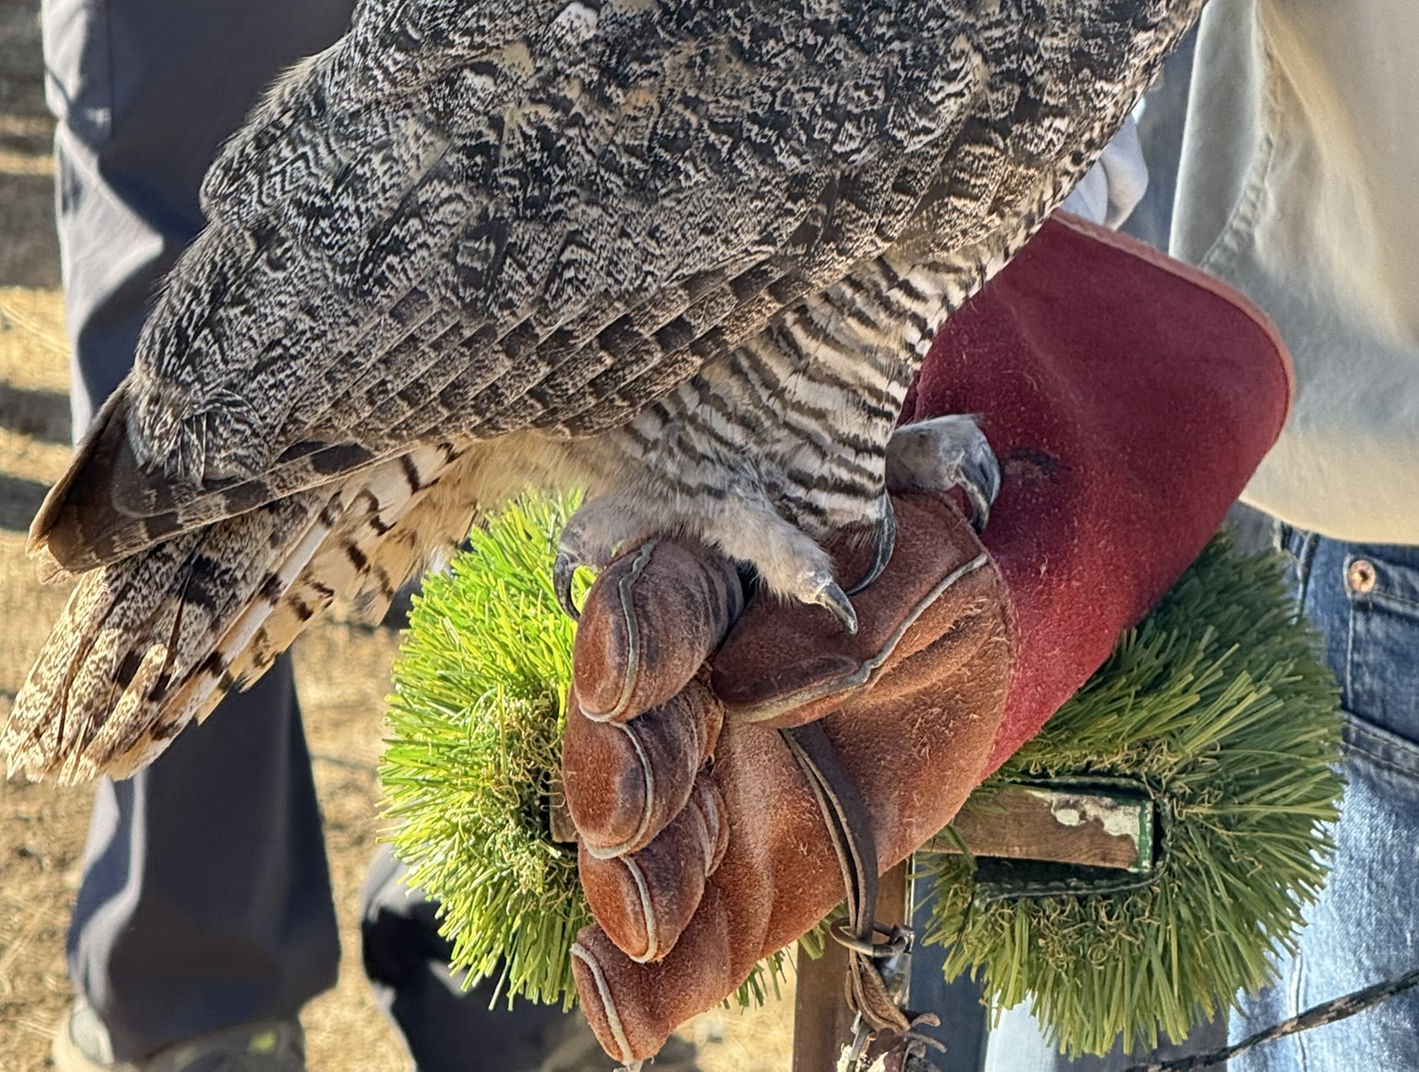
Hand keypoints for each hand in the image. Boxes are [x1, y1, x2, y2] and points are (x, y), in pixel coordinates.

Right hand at [564, 215, 1293, 1063]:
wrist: (972, 664)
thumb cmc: (933, 581)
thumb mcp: (930, 566)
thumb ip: (853, 610)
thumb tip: (748, 683)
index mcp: (719, 586)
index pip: (659, 601)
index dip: (630, 640)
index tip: (622, 686)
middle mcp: (684, 689)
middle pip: (626, 730)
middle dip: (617, 775)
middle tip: (624, 820)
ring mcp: (706, 788)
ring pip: (643, 840)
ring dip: (629, 882)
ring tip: (639, 924)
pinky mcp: (745, 876)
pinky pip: (694, 937)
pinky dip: (650, 988)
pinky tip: (624, 1022)